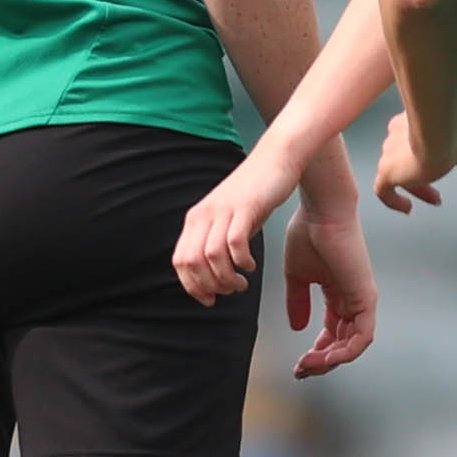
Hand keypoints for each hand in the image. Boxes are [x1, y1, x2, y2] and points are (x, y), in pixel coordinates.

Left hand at [173, 163, 285, 303]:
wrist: (276, 158)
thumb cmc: (255, 191)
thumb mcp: (228, 217)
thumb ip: (218, 240)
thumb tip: (215, 273)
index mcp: (196, 219)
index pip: (180, 261)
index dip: (191, 286)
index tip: (208, 299)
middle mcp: (204, 215)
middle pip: (192, 263)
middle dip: (208, 286)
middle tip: (229, 291)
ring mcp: (223, 211)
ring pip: (212, 256)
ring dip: (226, 278)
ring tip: (241, 283)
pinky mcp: (245, 208)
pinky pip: (235, 243)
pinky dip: (241, 261)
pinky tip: (250, 265)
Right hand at [281, 201, 379, 379]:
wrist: (320, 212)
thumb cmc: (309, 234)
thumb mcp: (297, 277)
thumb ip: (298, 302)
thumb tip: (297, 327)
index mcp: (338, 294)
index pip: (333, 333)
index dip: (317, 353)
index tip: (298, 364)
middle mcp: (353, 300)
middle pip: (343, 344)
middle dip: (322, 362)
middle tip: (302, 370)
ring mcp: (361, 300)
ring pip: (353, 346)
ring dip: (330, 361)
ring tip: (308, 365)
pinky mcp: (366, 298)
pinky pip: (362, 337)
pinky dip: (345, 352)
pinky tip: (323, 358)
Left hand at [373, 108, 451, 212]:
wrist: (440, 135)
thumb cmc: (455, 134)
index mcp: (413, 122)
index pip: (416, 140)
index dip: (428, 157)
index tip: (440, 166)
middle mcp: (397, 133)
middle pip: (406, 157)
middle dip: (422, 174)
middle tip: (437, 190)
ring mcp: (389, 152)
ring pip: (397, 172)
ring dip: (414, 186)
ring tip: (432, 198)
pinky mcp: (385, 170)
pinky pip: (383, 190)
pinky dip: (394, 200)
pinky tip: (407, 208)